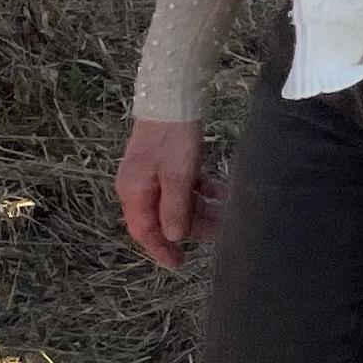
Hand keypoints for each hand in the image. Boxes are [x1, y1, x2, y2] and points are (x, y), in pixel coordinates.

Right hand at [116, 118, 217, 268]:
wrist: (173, 99)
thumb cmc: (173, 138)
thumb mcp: (177, 176)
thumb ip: (174, 208)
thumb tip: (172, 237)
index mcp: (134, 192)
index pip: (144, 231)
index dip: (160, 249)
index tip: (179, 263)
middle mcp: (141, 186)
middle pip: (165, 216)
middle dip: (191, 227)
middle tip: (219, 234)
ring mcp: (155, 174)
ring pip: (179, 201)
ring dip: (202, 208)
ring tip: (228, 214)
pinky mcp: (170, 162)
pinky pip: (187, 185)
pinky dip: (203, 191)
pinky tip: (224, 192)